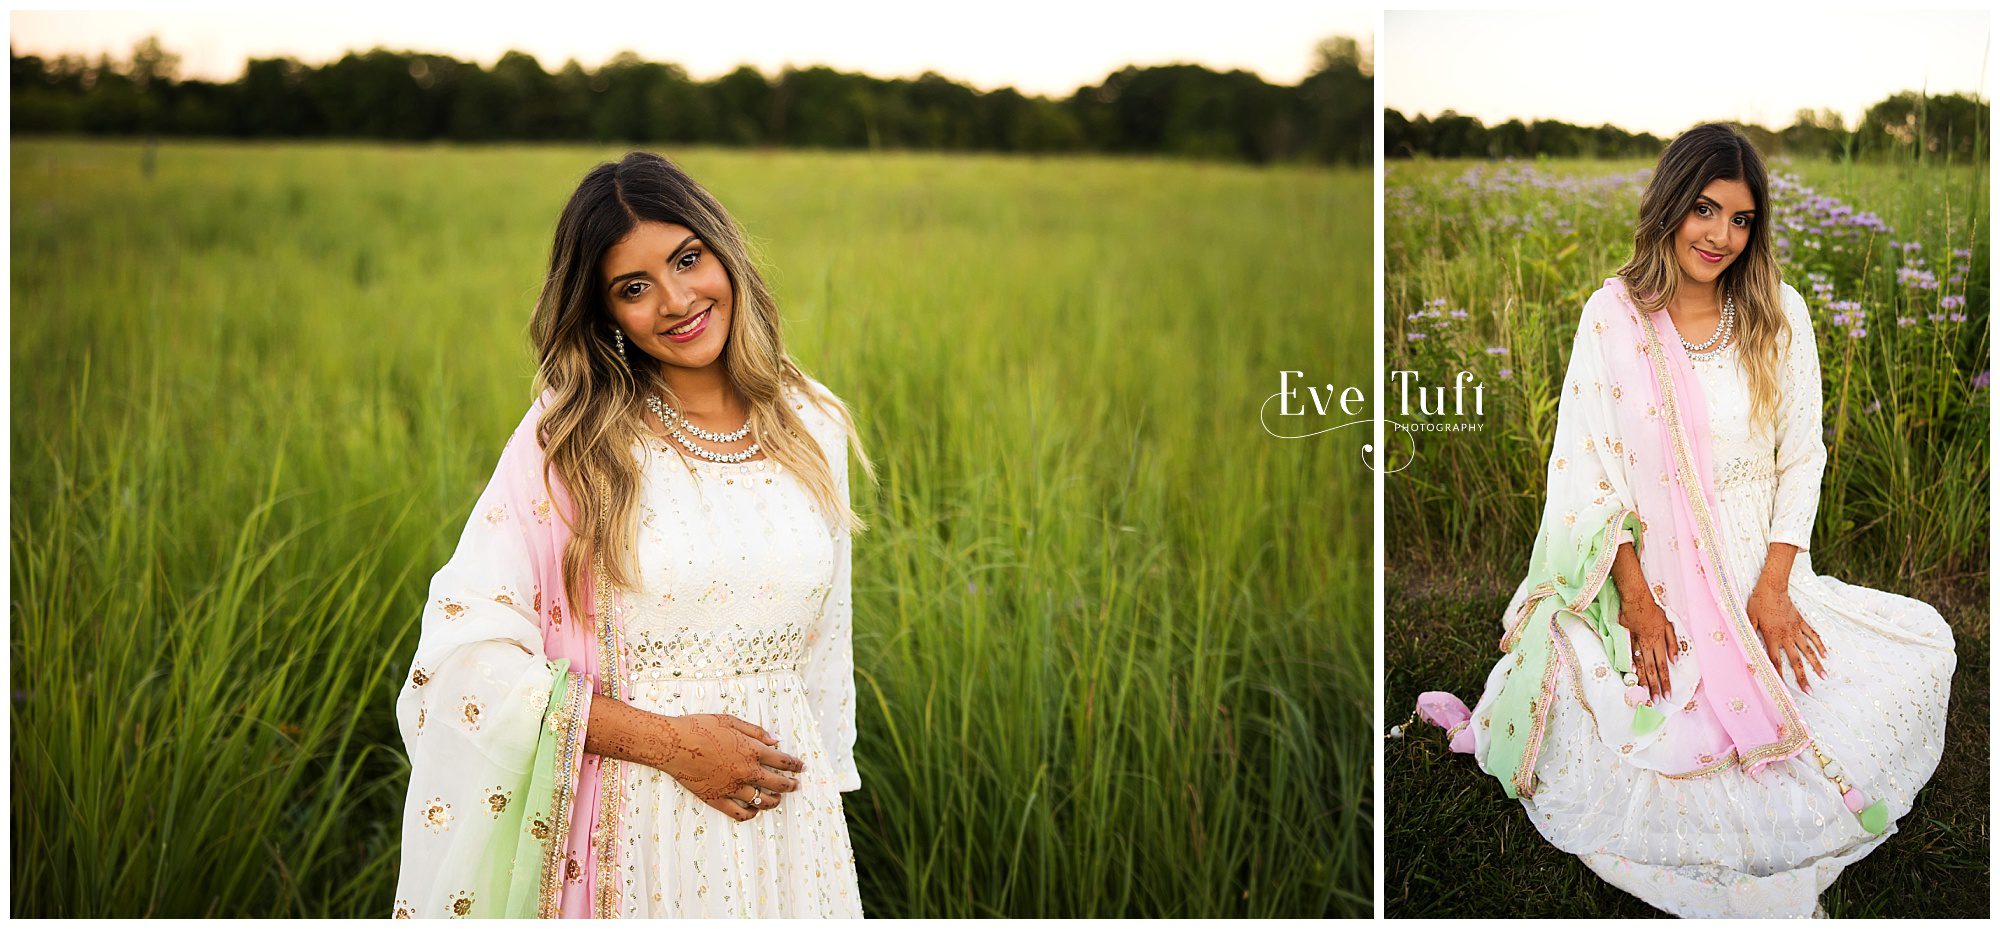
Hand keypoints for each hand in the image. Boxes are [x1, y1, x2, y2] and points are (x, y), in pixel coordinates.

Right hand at [654, 714, 805, 821]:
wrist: (673, 744)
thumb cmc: (699, 727)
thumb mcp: (730, 721)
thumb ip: (756, 732)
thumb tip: (776, 741)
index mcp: (751, 750)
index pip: (783, 761)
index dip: (795, 765)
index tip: (801, 767)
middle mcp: (746, 771)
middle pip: (778, 783)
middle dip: (791, 785)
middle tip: (796, 785)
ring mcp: (732, 788)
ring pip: (763, 801)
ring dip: (774, 800)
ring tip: (777, 798)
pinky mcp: (717, 799)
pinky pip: (741, 813)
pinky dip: (752, 813)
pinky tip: (755, 809)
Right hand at [1617, 598, 1679, 703]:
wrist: (1636, 598)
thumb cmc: (1653, 611)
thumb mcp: (1669, 624)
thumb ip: (1672, 642)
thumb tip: (1675, 660)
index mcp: (1659, 642)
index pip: (1663, 666)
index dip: (1666, 681)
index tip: (1667, 694)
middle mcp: (1648, 645)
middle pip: (1652, 669)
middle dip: (1655, 686)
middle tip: (1656, 700)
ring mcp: (1635, 643)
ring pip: (1640, 665)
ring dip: (1643, 680)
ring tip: (1644, 693)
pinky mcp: (1626, 639)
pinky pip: (1629, 656)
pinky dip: (1630, 667)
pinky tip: (1631, 676)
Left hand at [1746, 581, 1826, 692]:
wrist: (1773, 587)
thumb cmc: (1757, 603)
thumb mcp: (1748, 618)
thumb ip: (1749, 633)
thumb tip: (1746, 647)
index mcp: (1771, 637)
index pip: (1775, 661)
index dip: (1779, 675)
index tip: (1785, 688)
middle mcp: (1786, 636)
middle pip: (1795, 660)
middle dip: (1802, 677)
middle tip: (1810, 691)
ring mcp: (1796, 630)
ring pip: (1808, 650)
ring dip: (1816, 664)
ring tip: (1824, 676)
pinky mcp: (1801, 622)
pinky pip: (1813, 635)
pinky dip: (1820, 645)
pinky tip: (1826, 655)